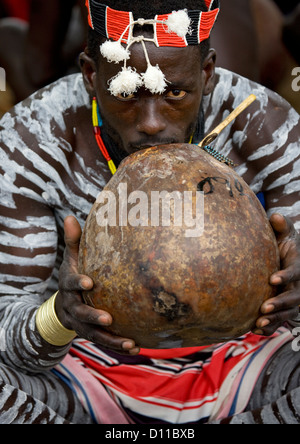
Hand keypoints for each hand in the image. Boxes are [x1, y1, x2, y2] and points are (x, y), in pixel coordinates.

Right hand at [56, 215, 139, 354]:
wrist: (63, 305)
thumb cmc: (74, 275)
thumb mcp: (72, 258)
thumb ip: (73, 240)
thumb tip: (71, 216)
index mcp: (68, 285)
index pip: (71, 283)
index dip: (78, 283)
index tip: (90, 283)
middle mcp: (73, 306)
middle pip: (81, 313)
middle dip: (93, 316)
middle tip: (108, 318)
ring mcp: (81, 323)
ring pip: (94, 334)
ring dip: (110, 339)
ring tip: (129, 343)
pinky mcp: (91, 333)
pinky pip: (104, 341)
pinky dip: (117, 345)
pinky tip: (136, 347)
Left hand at [253, 213, 299, 335]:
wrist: (288, 259)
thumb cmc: (284, 244)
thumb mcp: (285, 234)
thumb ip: (281, 227)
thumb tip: (275, 216)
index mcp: (299, 265)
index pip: (296, 272)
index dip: (287, 275)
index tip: (273, 278)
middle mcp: (299, 285)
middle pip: (294, 297)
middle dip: (280, 302)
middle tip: (264, 307)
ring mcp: (293, 299)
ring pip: (288, 312)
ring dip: (275, 319)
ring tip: (258, 323)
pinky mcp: (285, 309)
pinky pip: (280, 320)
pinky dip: (270, 327)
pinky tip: (255, 331)